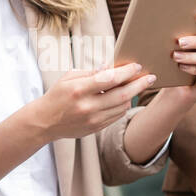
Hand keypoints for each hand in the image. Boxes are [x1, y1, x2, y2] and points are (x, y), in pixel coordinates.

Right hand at [34, 62, 157, 139]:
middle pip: (122, 95)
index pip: (110, 79)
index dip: (127, 72)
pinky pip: (116, 116)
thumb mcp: (70, 77)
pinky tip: (125, 98)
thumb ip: (92, 72)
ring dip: (132, 95)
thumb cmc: (58, 94)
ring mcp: (92, 120)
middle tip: (151, 77)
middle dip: (139, 85)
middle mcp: (87, 106)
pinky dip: (123, 106)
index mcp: (79, 89)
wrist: (45, 122)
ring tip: (137, 86)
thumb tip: (112, 67)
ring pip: (122, 107)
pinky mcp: (95, 129)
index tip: (138, 66)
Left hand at [170, 10, 195, 102]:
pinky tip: (182, 67)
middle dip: (195, 41)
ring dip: (190, 57)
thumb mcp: (187, 46)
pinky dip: (194, 68)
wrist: (184, 87)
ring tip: (175, 56)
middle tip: (179, 42)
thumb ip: (189, 31)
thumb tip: (175, 19)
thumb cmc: (185, 61)